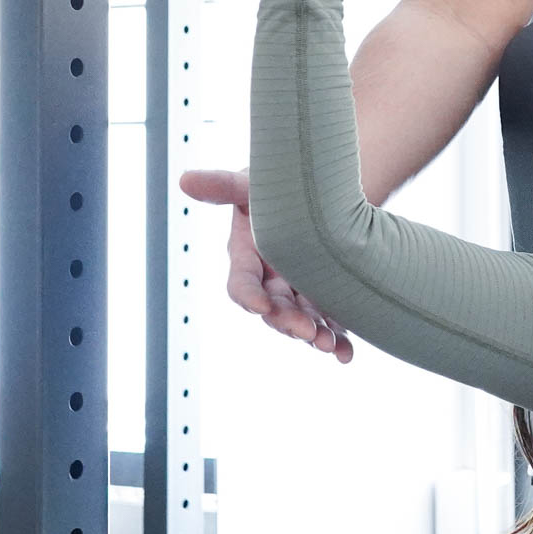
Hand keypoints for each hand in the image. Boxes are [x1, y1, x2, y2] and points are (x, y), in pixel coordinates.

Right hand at [178, 167, 354, 362]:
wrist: (317, 190)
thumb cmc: (277, 186)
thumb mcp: (252, 184)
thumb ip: (224, 185)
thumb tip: (185, 179)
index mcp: (248, 257)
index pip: (242, 284)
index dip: (249, 296)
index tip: (261, 306)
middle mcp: (269, 281)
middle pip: (274, 310)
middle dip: (288, 322)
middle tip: (307, 331)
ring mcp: (297, 293)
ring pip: (302, 322)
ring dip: (314, 336)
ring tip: (330, 345)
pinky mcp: (323, 300)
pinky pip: (329, 324)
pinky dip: (338, 340)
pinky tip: (347, 354)